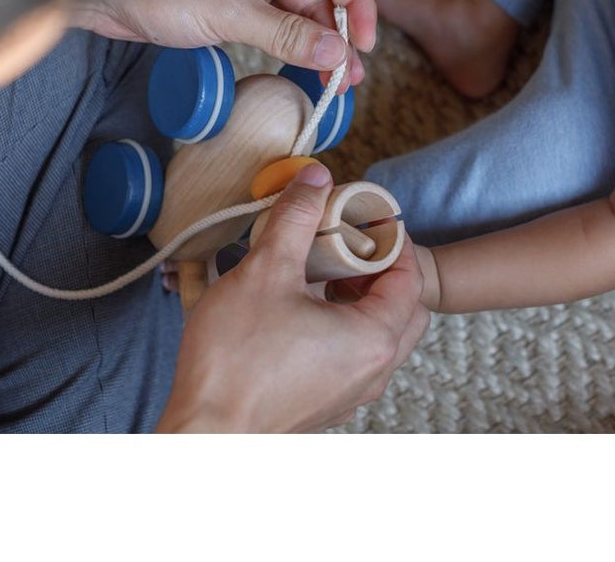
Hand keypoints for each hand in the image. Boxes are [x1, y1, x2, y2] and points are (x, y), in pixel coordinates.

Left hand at [70, 0, 376, 91]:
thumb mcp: (230, 12)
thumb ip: (287, 34)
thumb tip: (337, 55)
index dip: (357, 6)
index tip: (364, 45)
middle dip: (337, 36)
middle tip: (350, 78)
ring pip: (296, 14)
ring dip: (314, 47)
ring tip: (332, 83)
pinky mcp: (227, 3)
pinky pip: (271, 26)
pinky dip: (287, 48)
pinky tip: (300, 71)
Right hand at [156, 163, 429, 431]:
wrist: (205, 434)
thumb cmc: (236, 360)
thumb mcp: (266, 271)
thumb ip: (297, 218)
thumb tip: (316, 179)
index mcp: (374, 338)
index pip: (408, 276)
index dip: (391, 237)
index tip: (365, 214)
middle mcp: (373, 371)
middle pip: (403, 307)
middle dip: (379, 268)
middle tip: (346, 241)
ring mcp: (350, 392)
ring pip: (377, 333)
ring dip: (358, 295)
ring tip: (318, 268)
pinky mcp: (324, 401)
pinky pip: (351, 354)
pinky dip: (340, 322)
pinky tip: (298, 305)